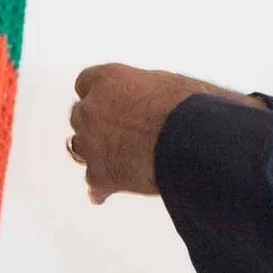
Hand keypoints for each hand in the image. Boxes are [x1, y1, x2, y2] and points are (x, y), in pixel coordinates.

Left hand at [66, 64, 252, 201]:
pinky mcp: (100, 174)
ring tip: (115, 159)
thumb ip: (149, 91)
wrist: (193, 142)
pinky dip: (101, 186)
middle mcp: (93, 108)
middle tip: (118, 132)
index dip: (99, 95)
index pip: (85, 82)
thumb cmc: (189, 107)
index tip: (108, 102)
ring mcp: (92, 142)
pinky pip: (93, 182)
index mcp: (109, 79)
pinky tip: (106, 193)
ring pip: (79, 146)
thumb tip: (163, 98)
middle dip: (96, 123)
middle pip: (81, 115)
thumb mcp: (170, 83)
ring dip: (95, 151)